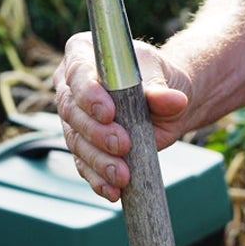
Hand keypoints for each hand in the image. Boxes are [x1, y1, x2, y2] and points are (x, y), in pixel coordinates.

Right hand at [53, 32, 190, 200]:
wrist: (166, 103)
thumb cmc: (159, 79)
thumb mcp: (164, 78)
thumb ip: (163, 90)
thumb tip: (174, 101)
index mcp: (84, 54)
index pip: (78, 73)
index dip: (89, 94)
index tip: (108, 112)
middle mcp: (71, 86)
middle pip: (72, 111)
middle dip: (96, 132)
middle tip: (122, 144)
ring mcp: (74, 118)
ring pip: (76, 142)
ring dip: (98, 161)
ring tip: (122, 175)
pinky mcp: (82, 146)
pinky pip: (84, 165)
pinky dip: (98, 179)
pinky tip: (112, 190)